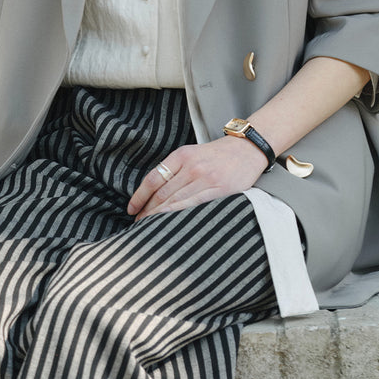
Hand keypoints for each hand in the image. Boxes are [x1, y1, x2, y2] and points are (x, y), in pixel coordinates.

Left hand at [127, 135, 268, 219]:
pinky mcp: (219, 189)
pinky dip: (179, 217)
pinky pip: (194, 206)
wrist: (247, 149)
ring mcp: (205, 178)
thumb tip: (154, 193)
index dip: (140, 196)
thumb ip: (176, 169)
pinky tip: (171, 225)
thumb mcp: (193, 153)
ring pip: (176, 202)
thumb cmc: (218, 155)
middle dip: (147, 211)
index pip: (153, 178)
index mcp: (181, 155)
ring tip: (149, 229)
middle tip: (137, 225)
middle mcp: (191, 166)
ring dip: (159, 217)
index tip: (132, 209)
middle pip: (162, 193)